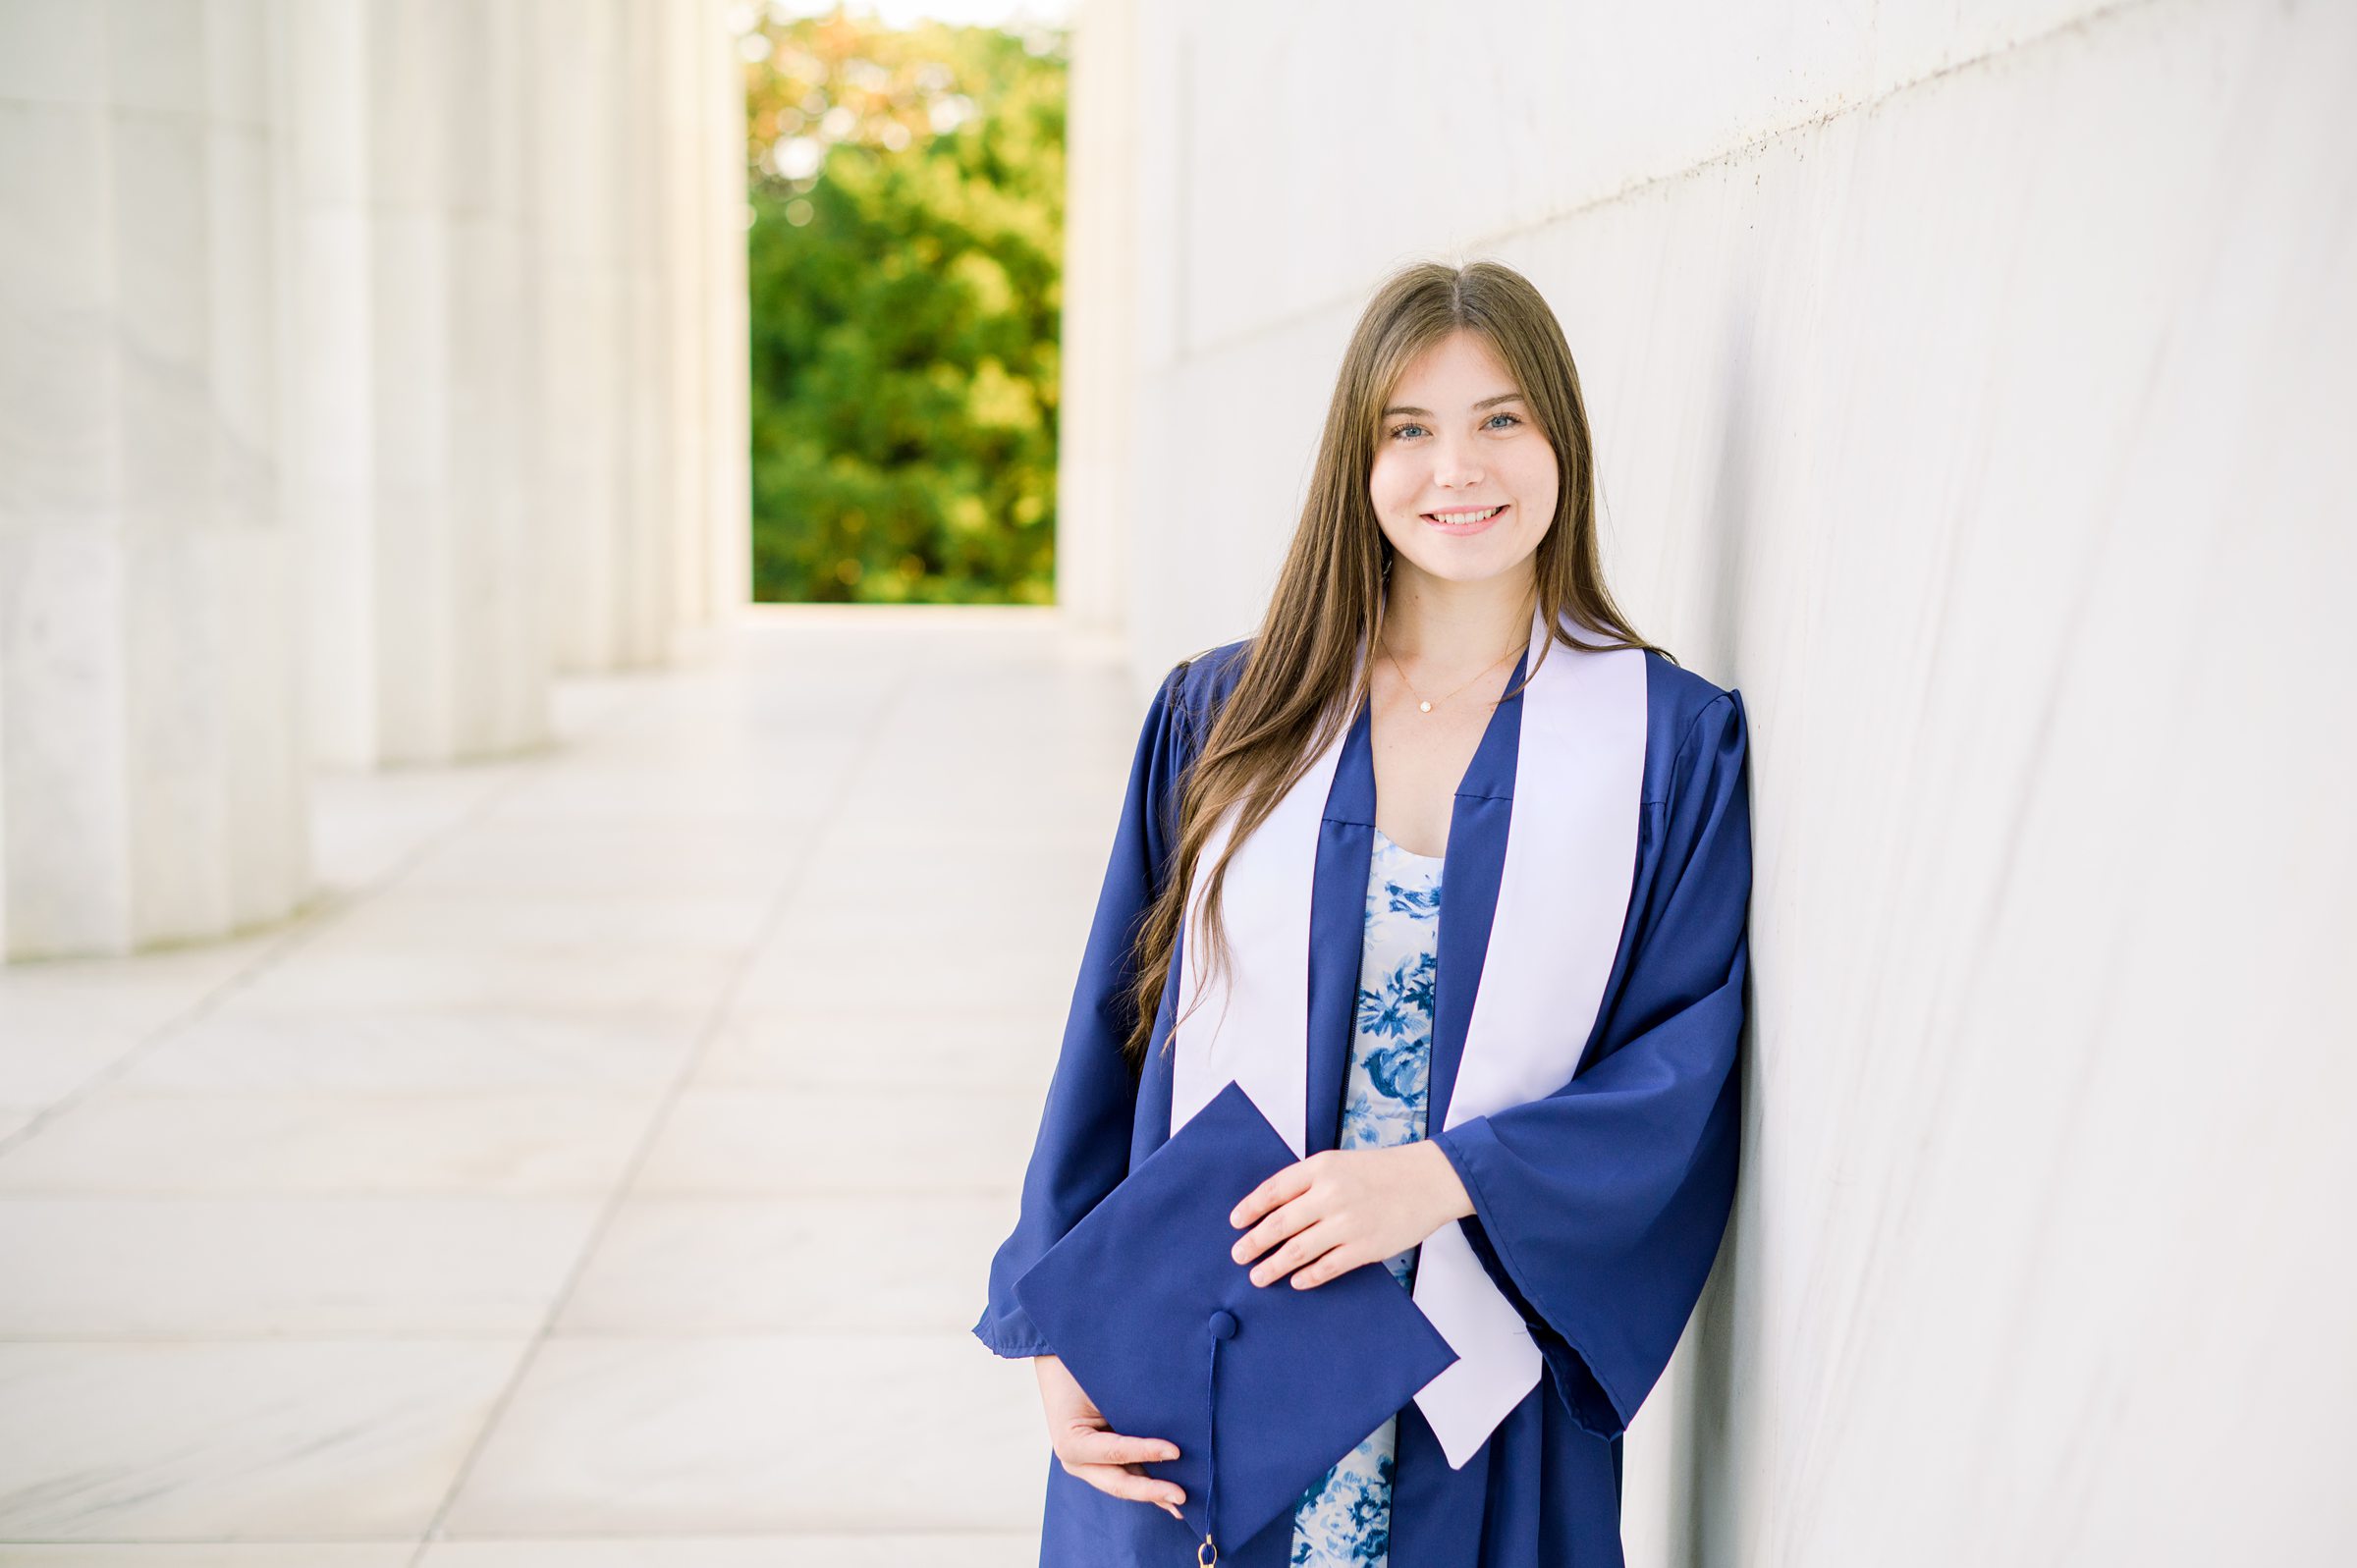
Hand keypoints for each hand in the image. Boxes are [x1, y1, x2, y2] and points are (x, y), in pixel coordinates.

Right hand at [1033, 1352, 1188, 1523]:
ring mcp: (1088, 1466)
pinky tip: (1168, 1493)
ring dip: (1153, 1493)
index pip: (1115, 1451)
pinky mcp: (1100, 1464)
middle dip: (1151, 1490)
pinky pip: (1126, 1474)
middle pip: (1119, 1482)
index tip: (1175, 1451)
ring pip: (1124, 1484)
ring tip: (1181, 1504)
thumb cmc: (1082, 1370)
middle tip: (1182, 1497)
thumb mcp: (1101, 1388)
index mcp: (1071, 1442)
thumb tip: (1166, 1431)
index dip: (1146, 1452)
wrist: (1062, 1359)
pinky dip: (1147, 1482)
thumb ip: (1127, 1410)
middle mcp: (1077, 1462)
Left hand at [1230, 1138, 1474, 1288]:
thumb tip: (1272, 1209)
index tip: (1236, 1222)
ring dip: (1274, 1266)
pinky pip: (1327, 1267)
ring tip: (1258, 1277)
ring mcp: (1348, 1223)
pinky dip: (1308, 1276)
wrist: (1428, 1181)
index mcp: (1321, 1167)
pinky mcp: (1365, 1247)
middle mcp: (1331, 1194)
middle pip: (1280, 1224)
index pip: (1274, 1190)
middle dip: (1255, 1242)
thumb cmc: (1380, 1172)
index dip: (1250, 1208)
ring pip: (1298, 1250)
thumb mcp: (1338, 1163)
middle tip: (1238, 1255)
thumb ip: (1307, 1182)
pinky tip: (1296, 1281)